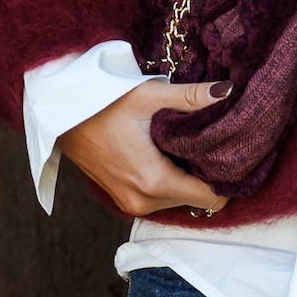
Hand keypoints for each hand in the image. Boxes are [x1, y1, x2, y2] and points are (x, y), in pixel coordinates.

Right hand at [59, 78, 231, 216]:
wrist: (63, 113)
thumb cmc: (104, 102)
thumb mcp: (150, 96)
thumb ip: (192, 98)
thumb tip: (229, 93)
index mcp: (154, 181)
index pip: (211, 198)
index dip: (227, 177)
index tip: (233, 153)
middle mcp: (143, 201)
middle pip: (196, 199)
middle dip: (207, 175)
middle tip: (211, 143)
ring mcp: (131, 203)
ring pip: (179, 199)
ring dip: (187, 178)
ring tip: (187, 146)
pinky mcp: (123, 200)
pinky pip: (160, 198)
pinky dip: (170, 181)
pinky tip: (168, 153)